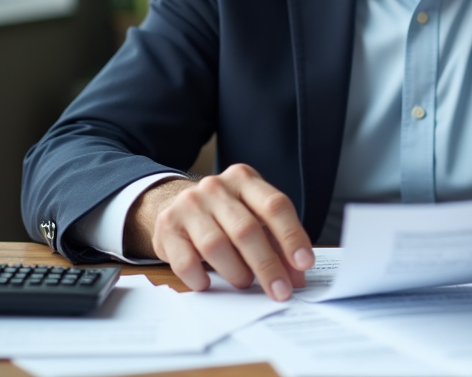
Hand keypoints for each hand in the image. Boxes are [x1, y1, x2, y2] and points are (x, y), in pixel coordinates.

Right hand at [124, 164, 314, 300]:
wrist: (173, 204)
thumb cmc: (223, 214)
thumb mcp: (252, 216)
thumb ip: (276, 242)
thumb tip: (296, 277)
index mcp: (244, 179)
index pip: (274, 205)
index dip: (292, 236)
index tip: (304, 263)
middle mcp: (216, 187)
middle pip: (247, 229)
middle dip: (268, 266)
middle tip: (280, 292)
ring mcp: (188, 205)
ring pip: (216, 245)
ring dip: (236, 272)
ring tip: (245, 283)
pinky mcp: (166, 227)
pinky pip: (185, 261)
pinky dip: (201, 278)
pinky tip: (209, 283)